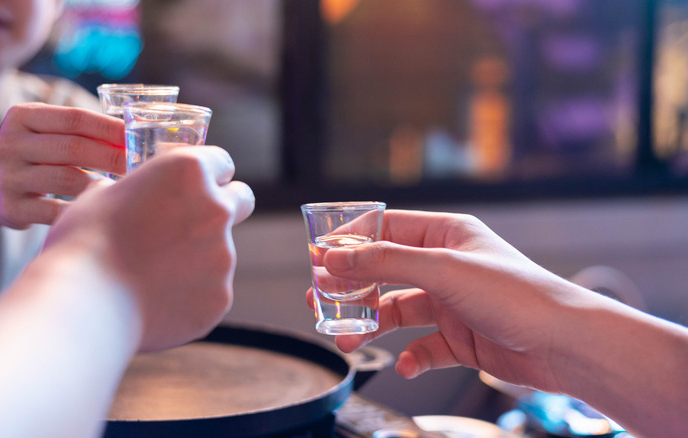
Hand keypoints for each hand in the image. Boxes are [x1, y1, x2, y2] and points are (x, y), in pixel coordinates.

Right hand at [0, 103, 126, 228]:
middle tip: (138, 165)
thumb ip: (77, 130)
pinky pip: (55, 211)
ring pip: (66, 180)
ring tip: (124, 187)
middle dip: (112, 157)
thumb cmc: (33, 155)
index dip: (109, 128)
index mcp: (22, 117)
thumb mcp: (42, 131)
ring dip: (99, 184)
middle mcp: (12, 144)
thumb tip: (133, 138)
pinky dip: (80, 210)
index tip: (136, 137)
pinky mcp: (12, 208)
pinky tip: (99, 209)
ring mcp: (10, 178)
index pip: (74, 118)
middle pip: (73, 148)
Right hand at [45, 145, 254, 351]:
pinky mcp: (220, 297)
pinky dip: (190, 295)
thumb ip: (127, 190)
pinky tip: (154, 302)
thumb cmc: (84, 243)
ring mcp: (224, 256)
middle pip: (241, 200)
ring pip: (220, 252)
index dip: (206, 173)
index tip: (191, 186)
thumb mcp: (98, 197)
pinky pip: (209, 291)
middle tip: (189, 224)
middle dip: (223, 207)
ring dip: (196, 258)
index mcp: (189, 172)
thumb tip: (119, 192)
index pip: (221, 162)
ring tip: (149, 276)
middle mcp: (216, 209)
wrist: (87, 305)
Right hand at [311, 210, 597, 392]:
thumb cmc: (517, 295)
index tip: (317, 257)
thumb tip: (334, 256)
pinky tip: (405, 363)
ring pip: (396, 311)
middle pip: (383, 272)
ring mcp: (451, 304)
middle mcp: (446, 266)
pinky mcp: (459, 338)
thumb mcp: (443, 269)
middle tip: (321, 301)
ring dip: (370, 325)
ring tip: (348, 339)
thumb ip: (384, 262)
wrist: (563, 345)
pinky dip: (409, 356)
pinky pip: (422, 347)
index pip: (385, 229)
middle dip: (351, 288)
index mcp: (446, 235)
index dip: (349, 242)